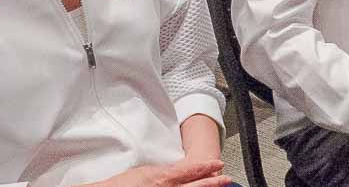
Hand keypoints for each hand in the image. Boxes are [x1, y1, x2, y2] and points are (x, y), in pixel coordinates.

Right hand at [84, 159, 230, 186]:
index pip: (191, 170)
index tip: (218, 164)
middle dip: (214, 182)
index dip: (207, 167)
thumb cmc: (122, 185)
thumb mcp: (145, 172)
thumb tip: (178, 173)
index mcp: (162, 178)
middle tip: (226, 178)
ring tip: (218, 186)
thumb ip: (165, 173)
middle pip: (196, 186)